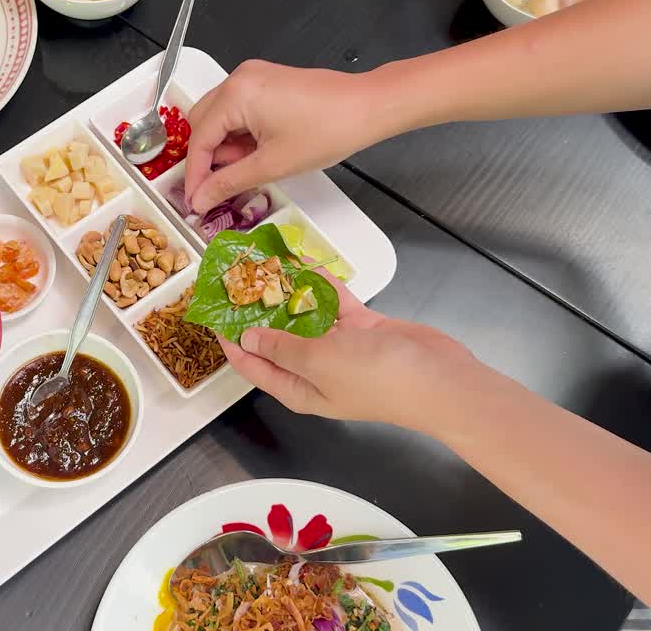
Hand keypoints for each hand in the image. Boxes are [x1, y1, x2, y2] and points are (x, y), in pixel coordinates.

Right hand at [184, 60, 404, 214]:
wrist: (367, 108)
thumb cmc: (327, 130)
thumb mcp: (272, 165)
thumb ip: (229, 182)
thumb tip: (201, 198)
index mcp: (236, 94)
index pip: (199, 139)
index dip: (195, 175)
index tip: (195, 200)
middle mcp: (239, 79)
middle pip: (203, 123)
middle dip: (209, 158)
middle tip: (221, 186)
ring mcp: (252, 78)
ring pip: (220, 118)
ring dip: (226, 147)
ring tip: (251, 167)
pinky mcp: (266, 82)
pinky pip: (238, 110)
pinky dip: (241, 135)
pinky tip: (258, 152)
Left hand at [218, 275, 498, 432]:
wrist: (439, 379)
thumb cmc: (378, 379)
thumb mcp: (317, 361)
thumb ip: (281, 346)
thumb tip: (247, 338)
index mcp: (297, 387)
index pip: (252, 363)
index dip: (229, 339)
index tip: (211, 311)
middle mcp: (314, 369)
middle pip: (275, 336)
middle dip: (255, 309)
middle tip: (235, 277)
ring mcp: (340, 348)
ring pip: (304, 315)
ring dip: (287, 292)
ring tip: (262, 262)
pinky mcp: (363, 329)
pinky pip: (334, 303)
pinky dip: (320, 286)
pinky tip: (304, 263)